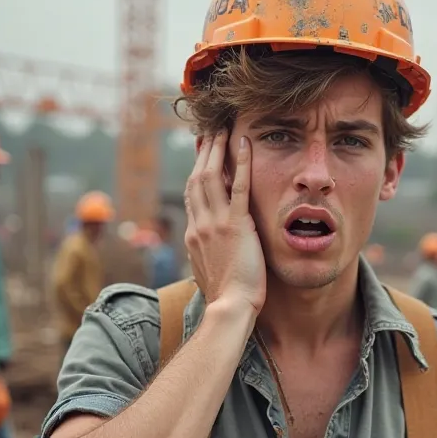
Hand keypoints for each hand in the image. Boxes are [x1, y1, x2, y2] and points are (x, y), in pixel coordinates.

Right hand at [184, 131, 265, 314]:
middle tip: (211, 132)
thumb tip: (209, 252)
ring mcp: (215, 224)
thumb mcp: (209, 272)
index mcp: (193, 235)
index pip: (191, 196)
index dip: (196, 172)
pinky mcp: (236, 226)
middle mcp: (199, 225)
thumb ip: (207, 255)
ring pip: (211, 177)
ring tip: (224, 130)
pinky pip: (239, 187)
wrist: (230, 307)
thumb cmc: (226, 297)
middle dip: (203, 153)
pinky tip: (245, 144)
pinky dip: (242, 163)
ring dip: (217, 150)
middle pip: (196, 179)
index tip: (202, 157)